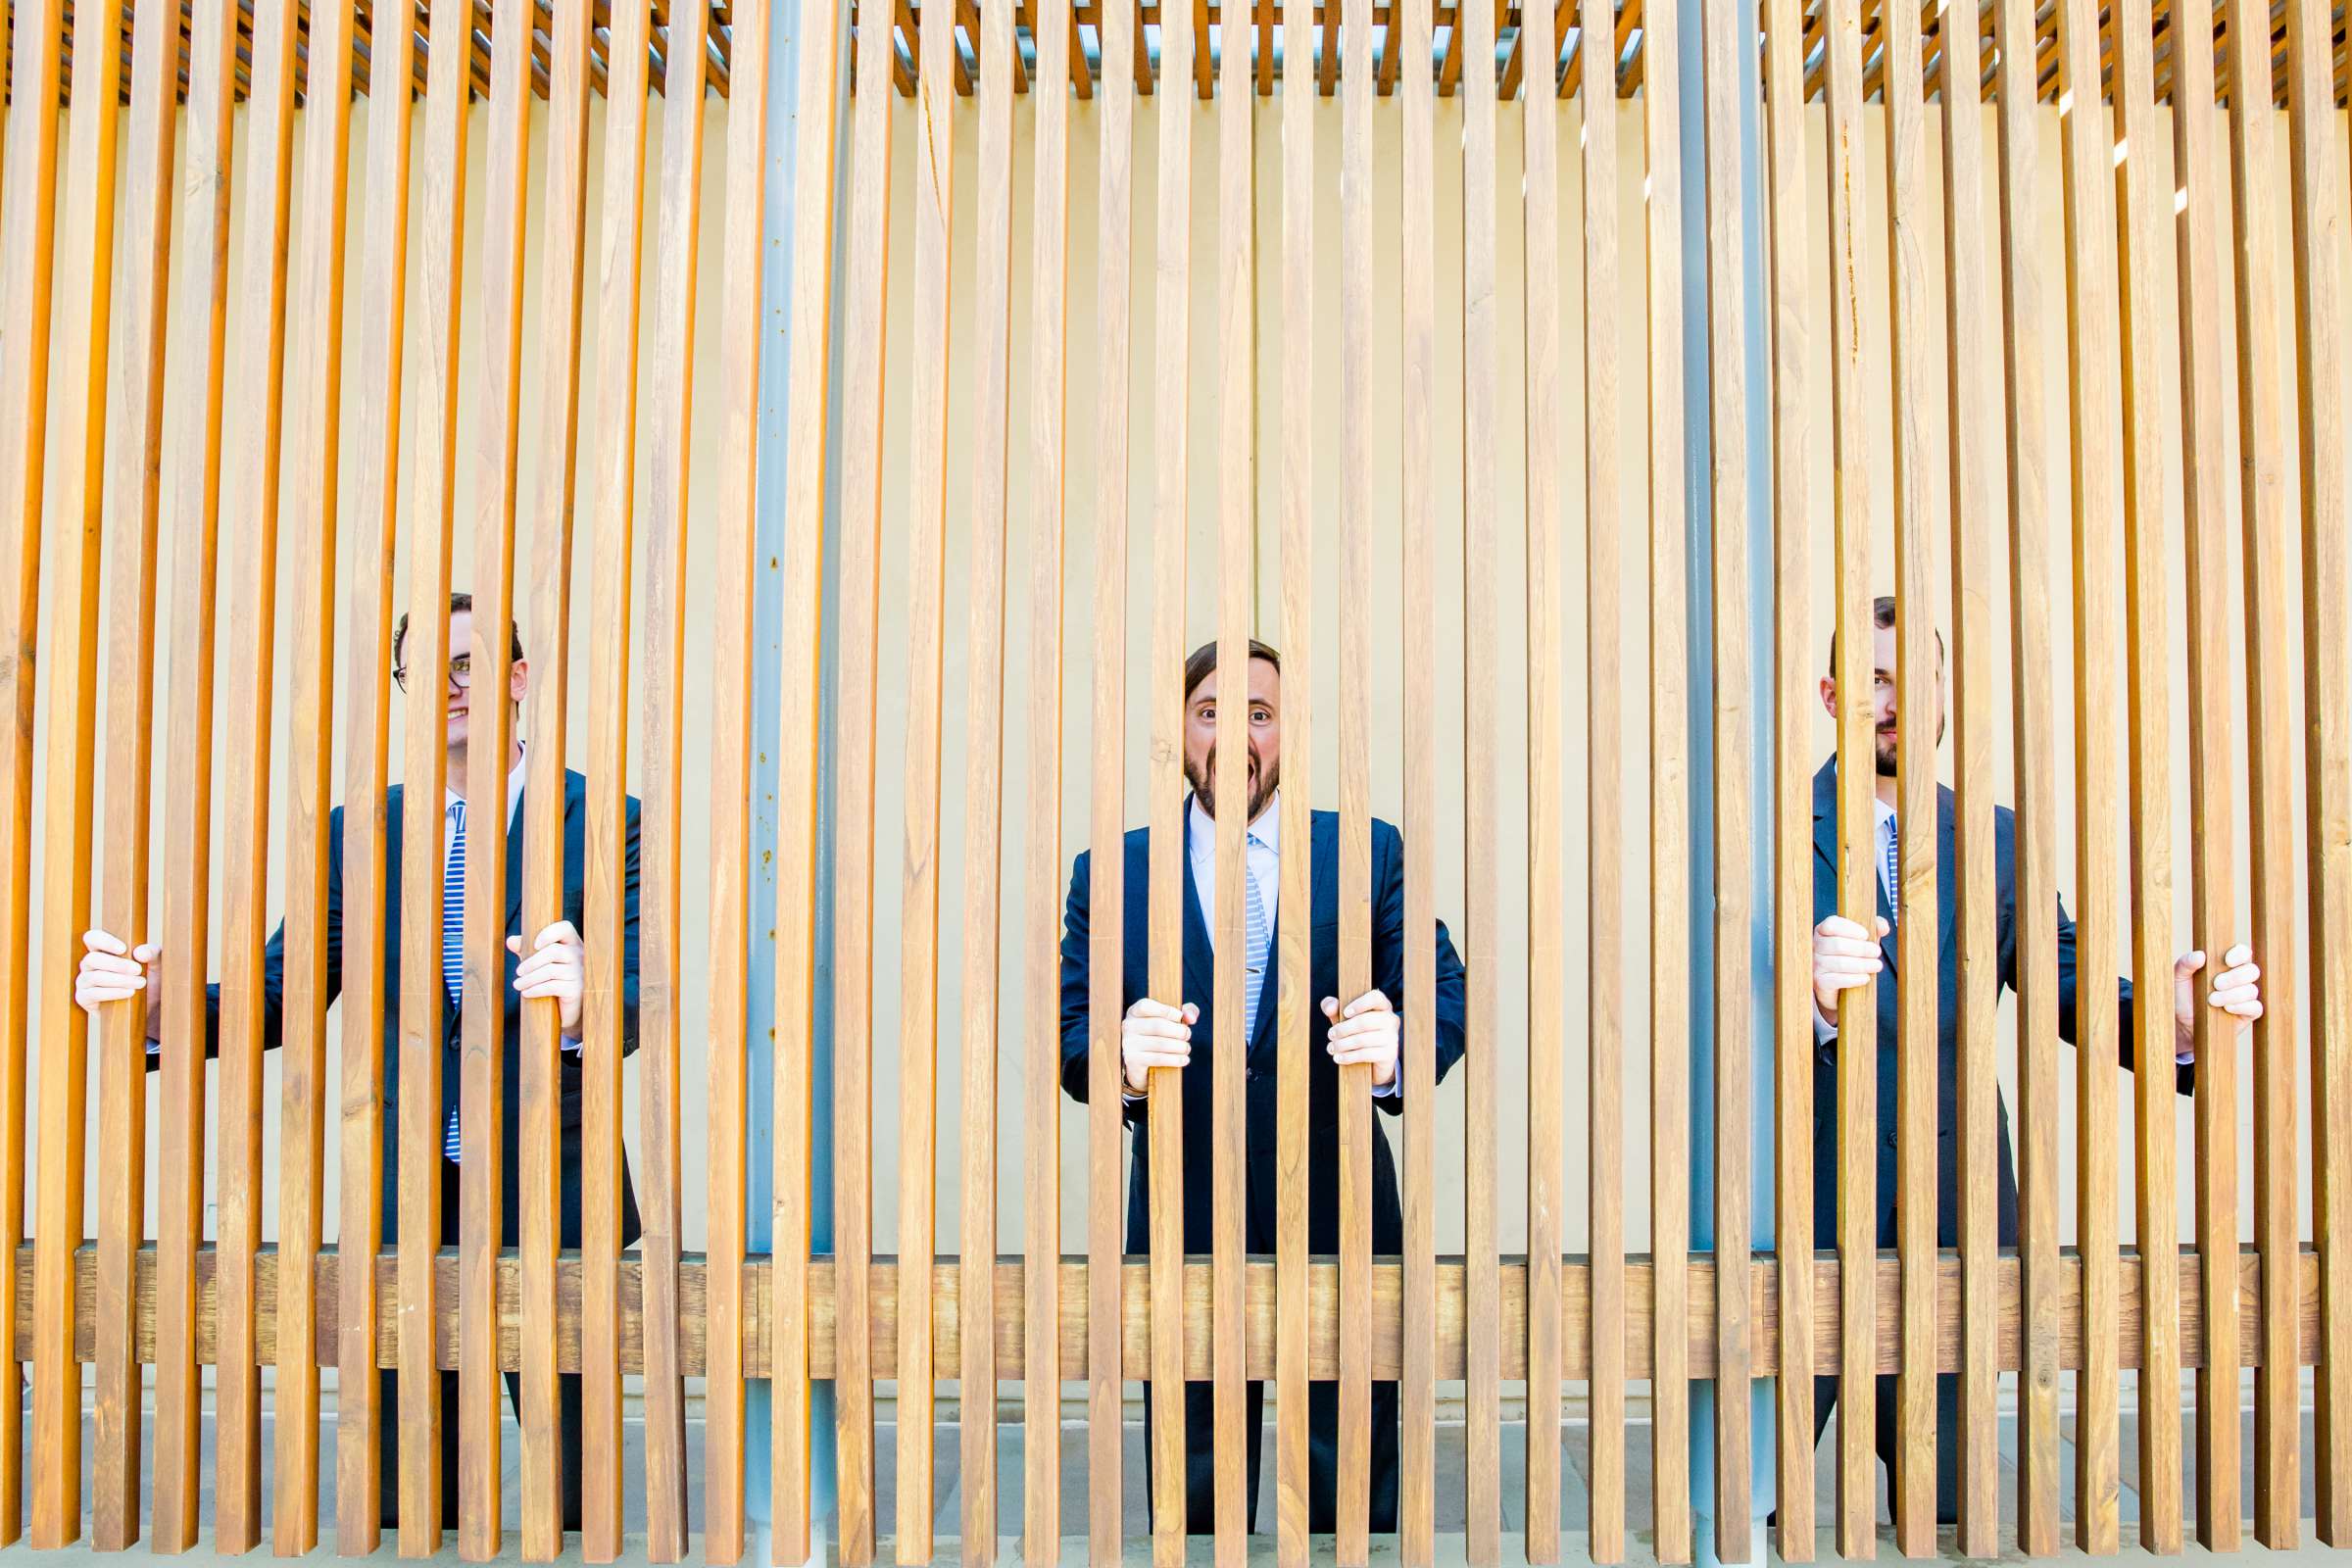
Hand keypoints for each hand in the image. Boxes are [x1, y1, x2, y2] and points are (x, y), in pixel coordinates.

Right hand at [76, 930, 161, 1039]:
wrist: (150, 1006)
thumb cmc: (150, 979)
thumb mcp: (157, 963)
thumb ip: (152, 953)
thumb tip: (140, 953)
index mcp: (103, 950)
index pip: (92, 938)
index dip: (104, 941)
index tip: (123, 949)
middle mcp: (90, 964)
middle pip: (92, 959)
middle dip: (116, 964)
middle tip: (138, 970)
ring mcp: (84, 981)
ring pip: (94, 977)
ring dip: (119, 980)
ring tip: (140, 983)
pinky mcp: (84, 998)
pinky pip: (93, 994)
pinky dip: (113, 993)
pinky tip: (130, 993)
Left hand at [508, 921, 585, 1036]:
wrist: (569, 1008)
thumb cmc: (554, 979)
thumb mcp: (539, 962)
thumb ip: (526, 949)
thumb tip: (511, 940)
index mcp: (571, 944)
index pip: (565, 928)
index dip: (549, 933)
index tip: (534, 944)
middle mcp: (579, 955)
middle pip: (554, 951)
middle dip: (531, 962)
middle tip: (518, 972)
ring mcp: (580, 973)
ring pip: (550, 971)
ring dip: (529, 979)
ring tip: (517, 985)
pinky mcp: (576, 990)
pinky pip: (552, 986)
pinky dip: (535, 989)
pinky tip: (526, 993)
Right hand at [1122, 997, 1194, 1092]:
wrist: (1142, 1062)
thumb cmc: (1160, 1034)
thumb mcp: (1174, 1019)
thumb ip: (1187, 1011)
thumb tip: (1191, 1018)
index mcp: (1134, 1011)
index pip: (1146, 1006)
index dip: (1166, 1010)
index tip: (1179, 1017)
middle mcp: (1128, 1025)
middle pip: (1158, 1026)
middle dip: (1179, 1031)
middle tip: (1187, 1035)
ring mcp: (1128, 1043)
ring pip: (1160, 1043)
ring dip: (1179, 1046)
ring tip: (1186, 1048)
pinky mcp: (1132, 1060)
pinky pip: (1158, 1059)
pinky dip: (1175, 1059)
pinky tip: (1185, 1059)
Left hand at [1322, 989, 1398, 1087]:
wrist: (1373, 1060)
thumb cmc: (1356, 1031)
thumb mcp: (1343, 1017)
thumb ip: (1332, 1007)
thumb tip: (1330, 1008)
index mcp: (1382, 1005)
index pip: (1376, 998)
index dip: (1360, 1004)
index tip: (1345, 1013)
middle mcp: (1391, 1019)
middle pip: (1365, 1021)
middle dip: (1343, 1029)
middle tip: (1330, 1035)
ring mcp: (1392, 1037)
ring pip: (1363, 1040)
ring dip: (1342, 1045)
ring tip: (1331, 1048)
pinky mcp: (1390, 1054)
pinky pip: (1366, 1054)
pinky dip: (1349, 1056)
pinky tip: (1338, 1058)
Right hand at [1812, 914, 1886, 1026]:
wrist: (1836, 982)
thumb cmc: (1849, 955)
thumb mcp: (1862, 940)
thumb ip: (1873, 929)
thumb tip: (1883, 926)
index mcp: (1823, 931)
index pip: (1831, 925)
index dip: (1849, 928)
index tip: (1866, 935)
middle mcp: (1816, 946)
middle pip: (1838, 944)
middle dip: (1862, 949)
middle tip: (1877, 952)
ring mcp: (1816, 964)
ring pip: (1840, 963)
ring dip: (1863, 965)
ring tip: (1877, 965)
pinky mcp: (1819, 981)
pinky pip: (1838, 980)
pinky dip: (1855, 979)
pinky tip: (1866, 978)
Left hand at [2173, 943, 2262, 1061]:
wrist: (2183, 1023)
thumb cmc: (2182, 995)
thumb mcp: (2178, 977)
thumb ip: (2186, 963)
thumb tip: (2200, 955)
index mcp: (2226, 963)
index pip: (2243, 952)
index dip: (2240, 954)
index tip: (2227, 961)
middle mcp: (2240, 978)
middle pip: (2252, 971)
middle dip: (2235, 977)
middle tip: (2216, 984)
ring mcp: (2245, 996)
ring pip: (2252, 990)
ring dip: (2232, 994)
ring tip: (2212, 1000)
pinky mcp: (2248, 1013)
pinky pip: (2256, 1007)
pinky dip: (2242, 1007)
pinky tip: (2227, 1008)